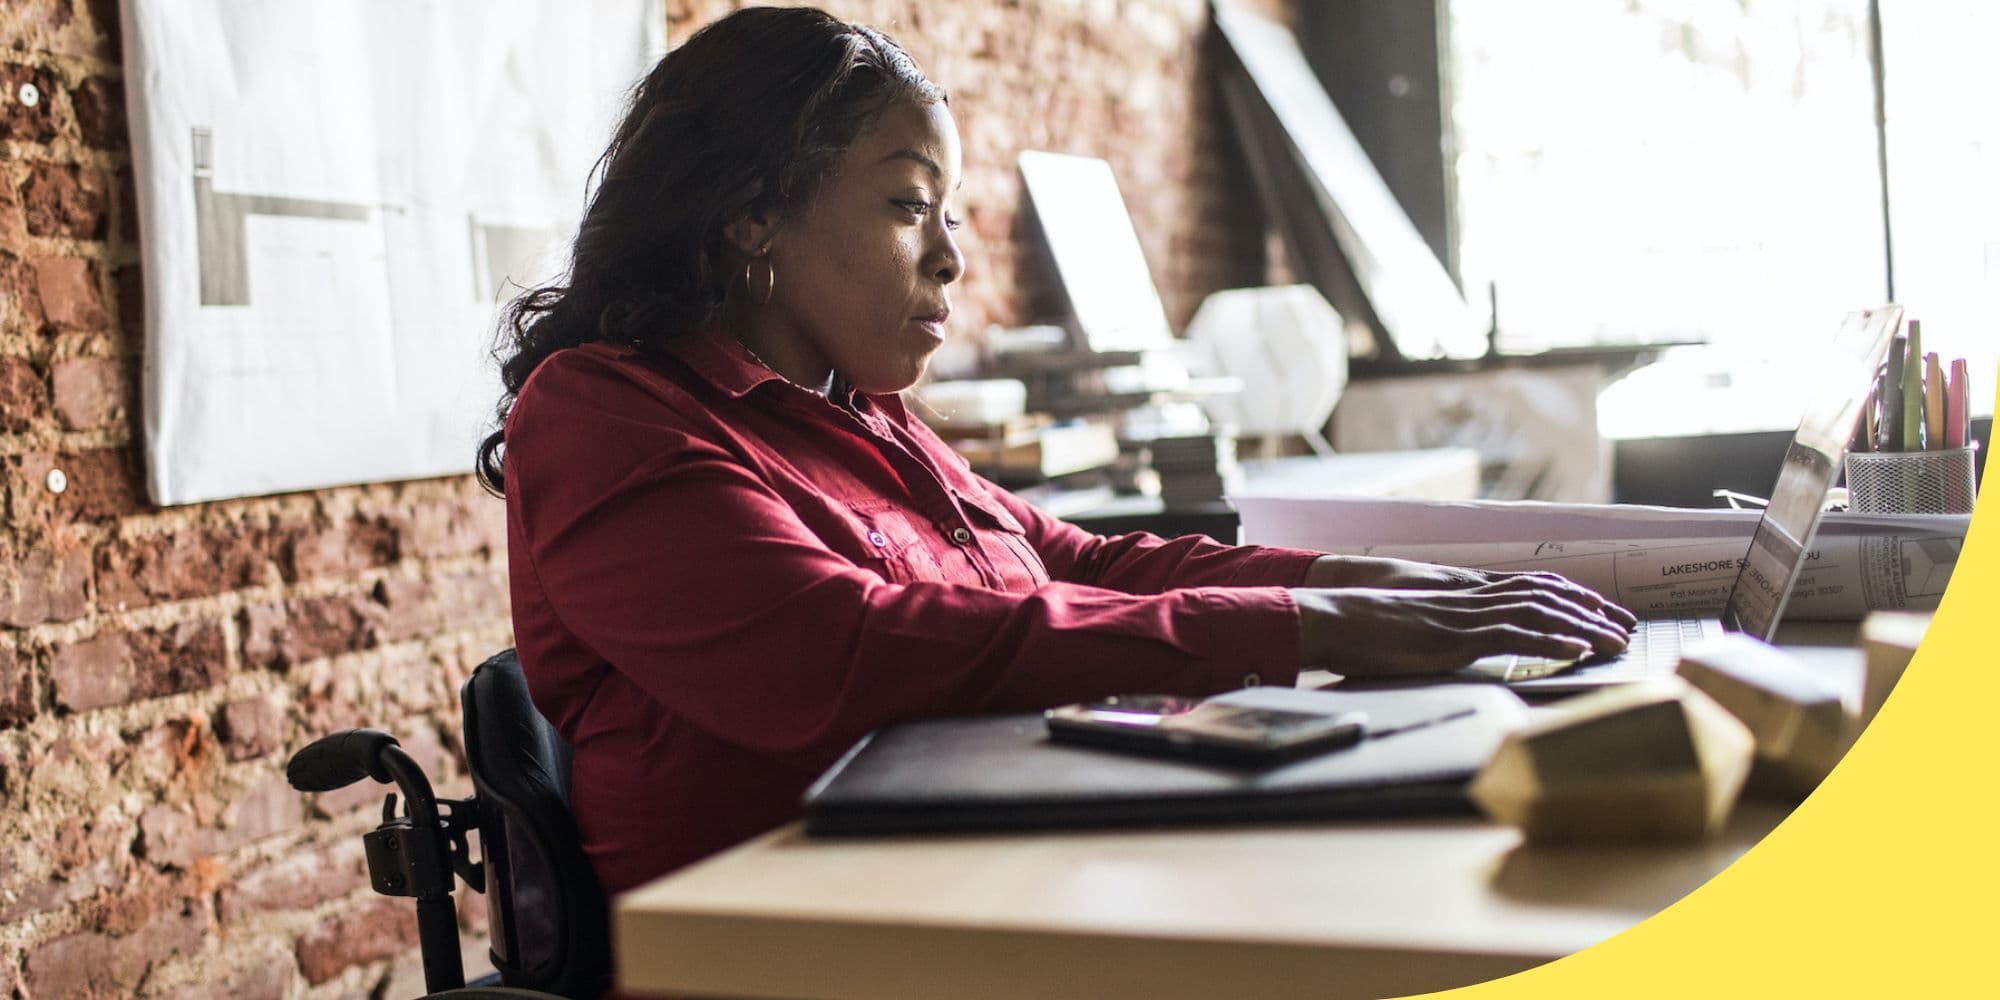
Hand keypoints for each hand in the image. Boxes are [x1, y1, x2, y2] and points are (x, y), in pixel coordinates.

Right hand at [1302, 556, 1637, 628]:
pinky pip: (1512, 637)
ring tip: (1617, 641)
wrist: (1333, 619)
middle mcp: (1471, 600)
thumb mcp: (1411, 629)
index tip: (1601, 611)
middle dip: (1591, 611)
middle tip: (1628, 627)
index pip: (1529, 588)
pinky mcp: (1454, 638)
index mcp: (1463, 596)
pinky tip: (1577, 650)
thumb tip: (1457, 646)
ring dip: (1583, 627)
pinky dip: (1549, 642)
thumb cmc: (1362, 630)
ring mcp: (1464, 617)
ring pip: (1538, 614)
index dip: (1570, 597)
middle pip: (1545, 596)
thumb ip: (1441, 632)